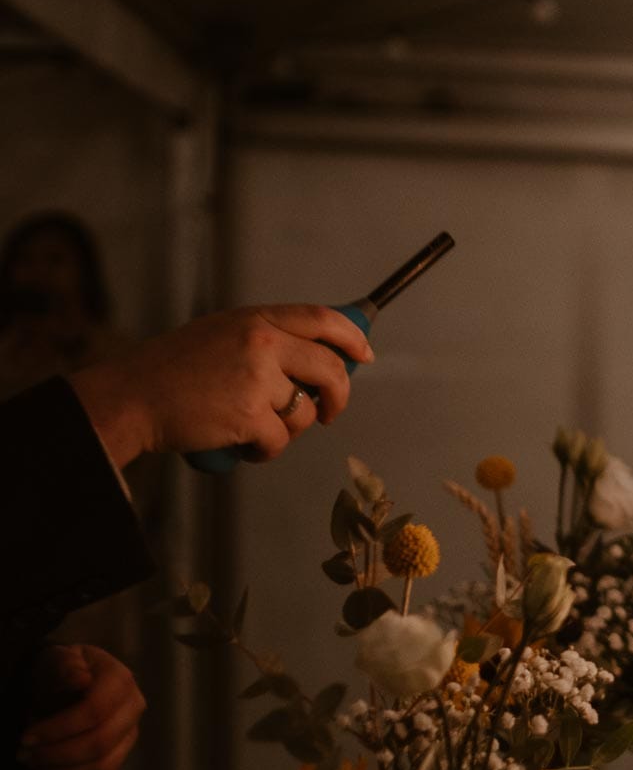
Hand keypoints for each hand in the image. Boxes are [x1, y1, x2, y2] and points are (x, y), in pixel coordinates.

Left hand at [18, 645, 145, 769]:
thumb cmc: (60, 670)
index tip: (26, 737)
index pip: (95, 712)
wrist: (69, 681)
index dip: (58, 729)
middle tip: (26, 755)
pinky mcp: (123, 754)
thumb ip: (65, 666)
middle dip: (57, 754)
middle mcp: (133, 708)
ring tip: (37, 765)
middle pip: (100, 743)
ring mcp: (131, 733)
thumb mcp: (56, 659)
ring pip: (103, 767)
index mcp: (120, 681)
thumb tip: (81, 680)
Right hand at [67, 304, 373, 466]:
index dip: (351, 337)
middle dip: (337, 397)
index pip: (322, 319)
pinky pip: (280, 440)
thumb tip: (320, 358)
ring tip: (255, 428)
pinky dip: (266, 450)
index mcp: (256, 320)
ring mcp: (256, 379)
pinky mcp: (249, 416)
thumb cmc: (175, 371)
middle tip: (327, 413)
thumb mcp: (222, 335)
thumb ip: (267, 340)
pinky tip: (243, 446)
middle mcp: (261, 343)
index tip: (364, 355)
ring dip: (288, 429)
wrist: (131, 397)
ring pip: (304, 411)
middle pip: (329, 370)